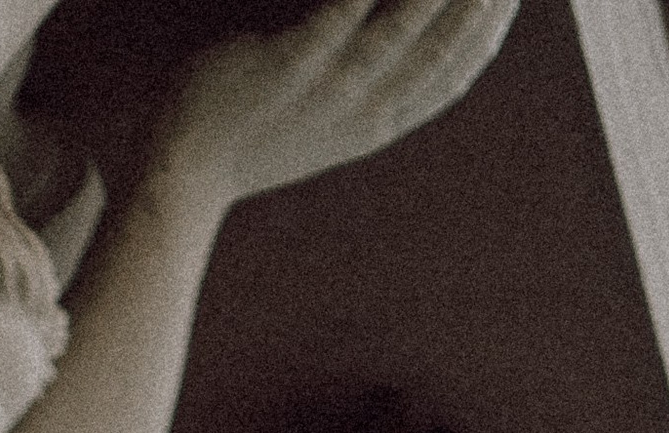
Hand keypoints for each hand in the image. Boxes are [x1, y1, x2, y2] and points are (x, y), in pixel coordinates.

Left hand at [155, 0, 516, 212]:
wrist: (180, 178)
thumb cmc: (245, 143)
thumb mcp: (320, 125)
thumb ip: (364, 90)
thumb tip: (399, 53)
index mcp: (373, 126)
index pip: (450, 77)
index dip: (488, 32)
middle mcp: (359, 113)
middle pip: (442, 51)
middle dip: (481, 2)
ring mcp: (324, 93)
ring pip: (403, 32)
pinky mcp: (285, 68)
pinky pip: (338, 19)